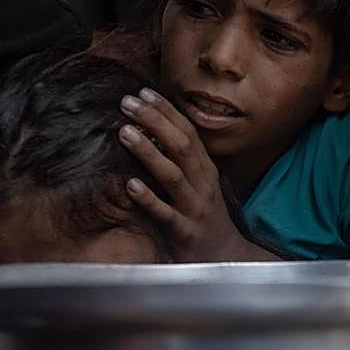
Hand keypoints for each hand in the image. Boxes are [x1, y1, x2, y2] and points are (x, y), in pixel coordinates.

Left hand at [118, 89, 263, 261]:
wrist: (225, 257)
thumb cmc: (204, 217)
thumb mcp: (199, 184)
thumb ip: (181, 160)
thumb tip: (151, 130)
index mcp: (206, 170)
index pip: (189, 132)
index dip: (166, 111)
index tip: (143, 92)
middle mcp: (203, 185)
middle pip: (182, 146)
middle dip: (155, 121)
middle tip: (127, 103)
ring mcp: (195, 208)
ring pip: (174, 176)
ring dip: (149, 152)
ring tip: (124, 132)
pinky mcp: (184, 232)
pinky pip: (166, 214)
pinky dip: (149, 199)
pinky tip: (130, 186)